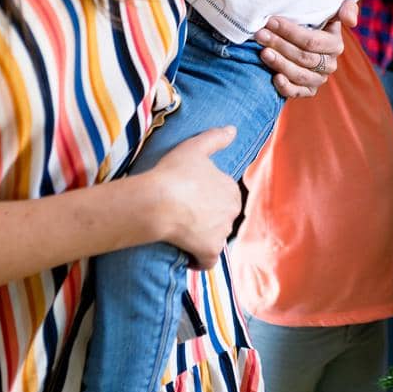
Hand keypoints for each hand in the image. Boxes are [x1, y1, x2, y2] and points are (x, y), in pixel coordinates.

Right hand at [148, 125, 241, 268]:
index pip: (225, 195)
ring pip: (216, 237)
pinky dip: (201, 261)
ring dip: (205, 238)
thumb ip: (215, 138)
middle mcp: (232, 211)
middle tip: (188, 216)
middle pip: (222, 217)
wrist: (159, 202)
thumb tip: (233, 130)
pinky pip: (208, 260)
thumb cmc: (175, 173)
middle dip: (210, 218)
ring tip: (184, 234)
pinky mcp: (209, 251)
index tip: (194, 198)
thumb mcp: (194, 148)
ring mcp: (221, 233)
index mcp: (231, 189)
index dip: (209, 197)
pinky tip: (190, 259)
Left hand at [255, 0, 356, 97]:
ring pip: (299, 74)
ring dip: (279, 63)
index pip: (312, 41)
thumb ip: (346, 8)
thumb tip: (351, 21)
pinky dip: (286, 87)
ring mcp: (319, 78)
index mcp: (335, 44)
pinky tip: (275, 77)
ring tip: (263, 52)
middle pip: (303, 57)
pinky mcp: (308, 90)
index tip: (271, 21)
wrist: (302, 38)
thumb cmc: (315, 20)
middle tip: (261, 35)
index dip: (290, 32)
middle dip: (279, 45)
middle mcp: (330, 64)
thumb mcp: (332, 10)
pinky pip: (298, 92)